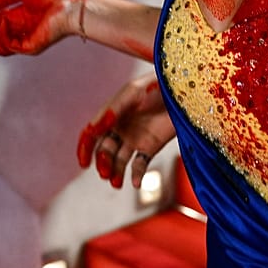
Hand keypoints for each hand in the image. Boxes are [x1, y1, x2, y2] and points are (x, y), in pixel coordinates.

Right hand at [77, 72, 175, 188]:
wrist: (184, 89)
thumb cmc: (157, 84)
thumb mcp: (133, 93)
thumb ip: (113, 110)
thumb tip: (93, 128)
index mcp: (111, 115)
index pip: (92, 134)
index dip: (85, 149)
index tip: (84, 163)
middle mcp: (120, 129)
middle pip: (105, 151)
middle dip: (103, 163)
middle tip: (105, 172)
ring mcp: (134, 139)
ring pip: (119, 161)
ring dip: (115, 172)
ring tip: (116, 182)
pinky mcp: (150, 147)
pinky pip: (139, 165)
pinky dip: (136, 175)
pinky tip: (135, 182)